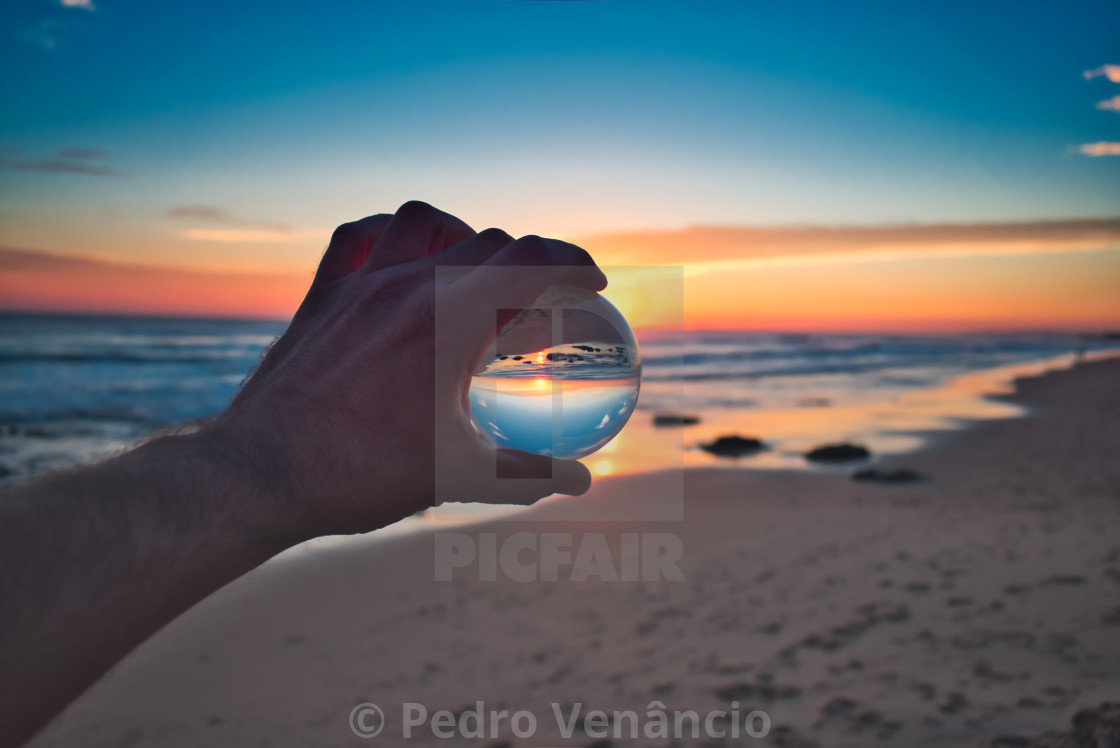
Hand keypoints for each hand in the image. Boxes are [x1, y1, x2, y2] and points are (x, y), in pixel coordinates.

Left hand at [211, 201, 606, 542]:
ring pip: (428, 223)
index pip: (534, 261)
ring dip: (467, 234)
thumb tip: (582, 483)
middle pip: (492, 242)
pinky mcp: (324, 295)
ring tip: (480, 268)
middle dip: (534, 260)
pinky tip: (402, 257)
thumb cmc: (360, 474)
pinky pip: (360, 236)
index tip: (593, 283)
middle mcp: (411, 285)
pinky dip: (393, 234)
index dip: (575, 264)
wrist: (261, 474)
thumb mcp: (459, 477)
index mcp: (454, 318)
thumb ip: (529, 474)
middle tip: (548, 298)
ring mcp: (362, 284)